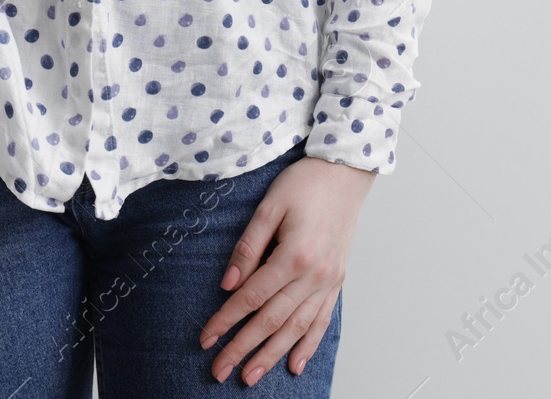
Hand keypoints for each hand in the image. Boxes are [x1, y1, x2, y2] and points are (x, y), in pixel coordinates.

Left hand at [199, 156, 374, 384]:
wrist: (344, 173)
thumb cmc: (305, 184)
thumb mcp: (269, 207)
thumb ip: (248, 247)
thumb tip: (228, 284)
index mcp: (294, 255)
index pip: (252, 297)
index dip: (226, 320)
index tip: (206, 338)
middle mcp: (315, 275)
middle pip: (272, 321)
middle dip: (243, 348)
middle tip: (220, 371)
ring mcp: (329, 281)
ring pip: (297, 328)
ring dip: (273, 355)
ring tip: (251, 376)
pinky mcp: (337, 281)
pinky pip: (322, 321)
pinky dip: (308, 345)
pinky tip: (295, 365)